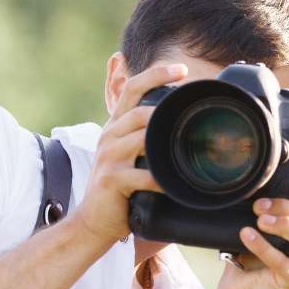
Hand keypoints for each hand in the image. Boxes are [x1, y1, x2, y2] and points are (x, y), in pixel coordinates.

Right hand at [72, 63, 186, 245]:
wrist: (93, 220)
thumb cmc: (118, 188)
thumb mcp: (128, 155)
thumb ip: (146, 138)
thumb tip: (180, 127)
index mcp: (115, 126)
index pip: (131, 88)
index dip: (155, 74)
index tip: (181, 69)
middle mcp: (109, 136)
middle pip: (139, 111)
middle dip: (167, 109)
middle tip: (194, 114)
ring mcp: (109, 157)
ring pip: (141, 138)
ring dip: (166, 141)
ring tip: (190, 147)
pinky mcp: (112, 179)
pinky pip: (143, 175)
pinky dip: (162, 180)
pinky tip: (176, 184)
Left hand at [217, 180, 288, 288]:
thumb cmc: (257, 256)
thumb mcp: (276, 228)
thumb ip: (286, 211)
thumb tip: (279, 186)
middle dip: (286, 207)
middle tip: (259, 205)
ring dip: (284, 224)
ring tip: (260, 220)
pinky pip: (282, 261)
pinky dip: (263, 246)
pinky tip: (247, 234)